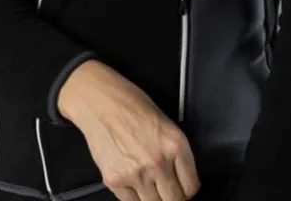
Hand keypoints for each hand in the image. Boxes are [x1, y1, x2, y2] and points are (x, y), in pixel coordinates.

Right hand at [57, 59, 200, 200]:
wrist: (99, 100)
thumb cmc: (129, 104)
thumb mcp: (163, 122)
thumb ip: (174, 152)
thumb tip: (180, 176)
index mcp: (175, 144)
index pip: (191, 187)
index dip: (186, 189)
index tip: (181, 187)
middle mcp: (158, 162)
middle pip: (174, 200)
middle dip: (170, 196)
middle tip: (164, 188)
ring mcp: (136, 174)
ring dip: (151, 197)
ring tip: (145, 182)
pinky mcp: (115, 180)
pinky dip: (132, 195)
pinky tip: (130, 179)